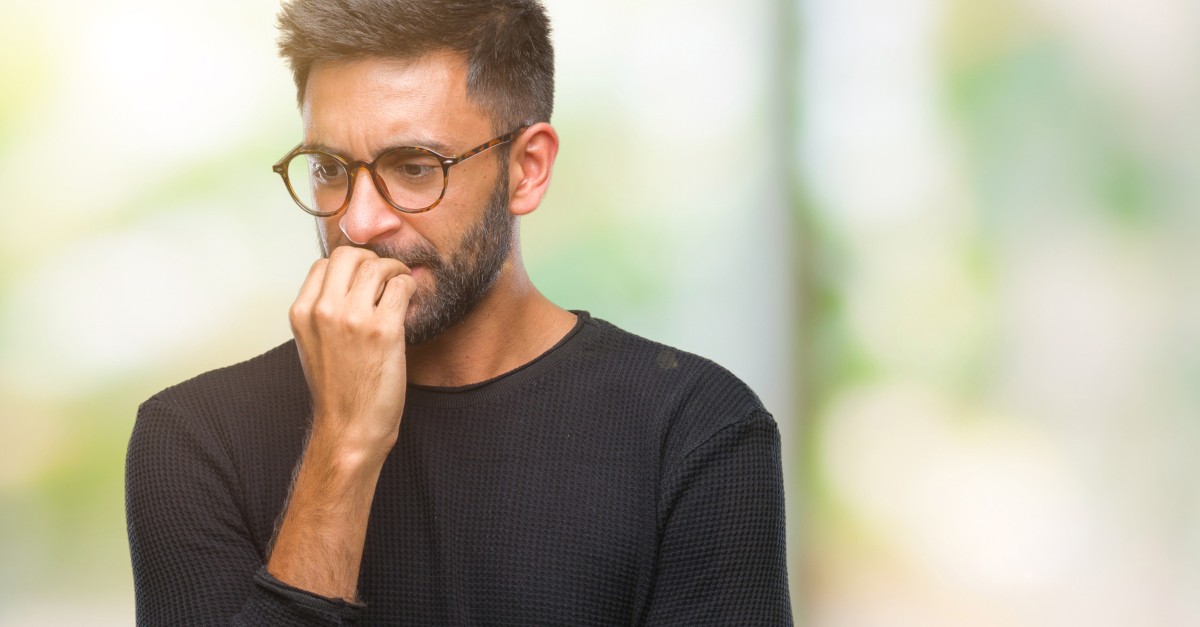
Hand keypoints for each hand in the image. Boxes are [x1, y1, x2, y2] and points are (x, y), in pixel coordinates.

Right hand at [289, 246, 416, 458]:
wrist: (349, 426)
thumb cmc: (337, 389)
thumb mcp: (313, 343)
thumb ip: (323, 311)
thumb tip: (351, 281)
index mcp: (302, 313)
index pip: (324, 263)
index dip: (349, 265)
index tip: (364, 277)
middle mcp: (323, 311)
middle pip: (349, 255)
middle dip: (372, 259)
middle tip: (386, 275)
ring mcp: (353, 319)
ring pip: (378, 265)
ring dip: (395, 270)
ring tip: (400, 286)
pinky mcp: (383, 330)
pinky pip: (401, 286)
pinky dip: (409, 286)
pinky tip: (409, 300)